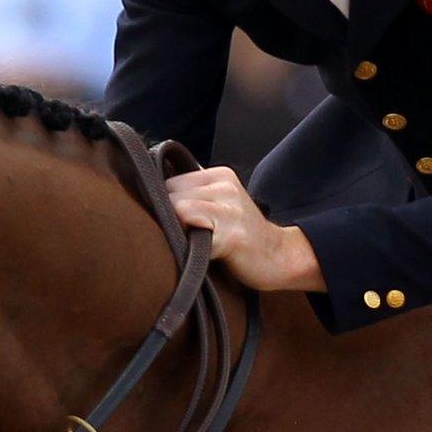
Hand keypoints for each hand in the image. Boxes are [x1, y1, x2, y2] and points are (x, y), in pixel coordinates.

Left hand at [166, 166, 325, 292]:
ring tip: (192, 245)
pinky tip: (202, 253)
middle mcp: (226, 185)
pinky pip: (193, 232)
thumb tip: (152, 196)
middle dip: (166, 217)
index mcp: (221, 174)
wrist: (279, 256)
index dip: (162, 204)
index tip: (171, 223)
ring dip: (176, 231)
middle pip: (169, 194)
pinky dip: (189, 246)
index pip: (169, 180)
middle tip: (182, 237)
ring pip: (178, 209)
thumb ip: (194, 195)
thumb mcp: (222, 204)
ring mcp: (231, 208)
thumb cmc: (242, 235)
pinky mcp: (232, 233)